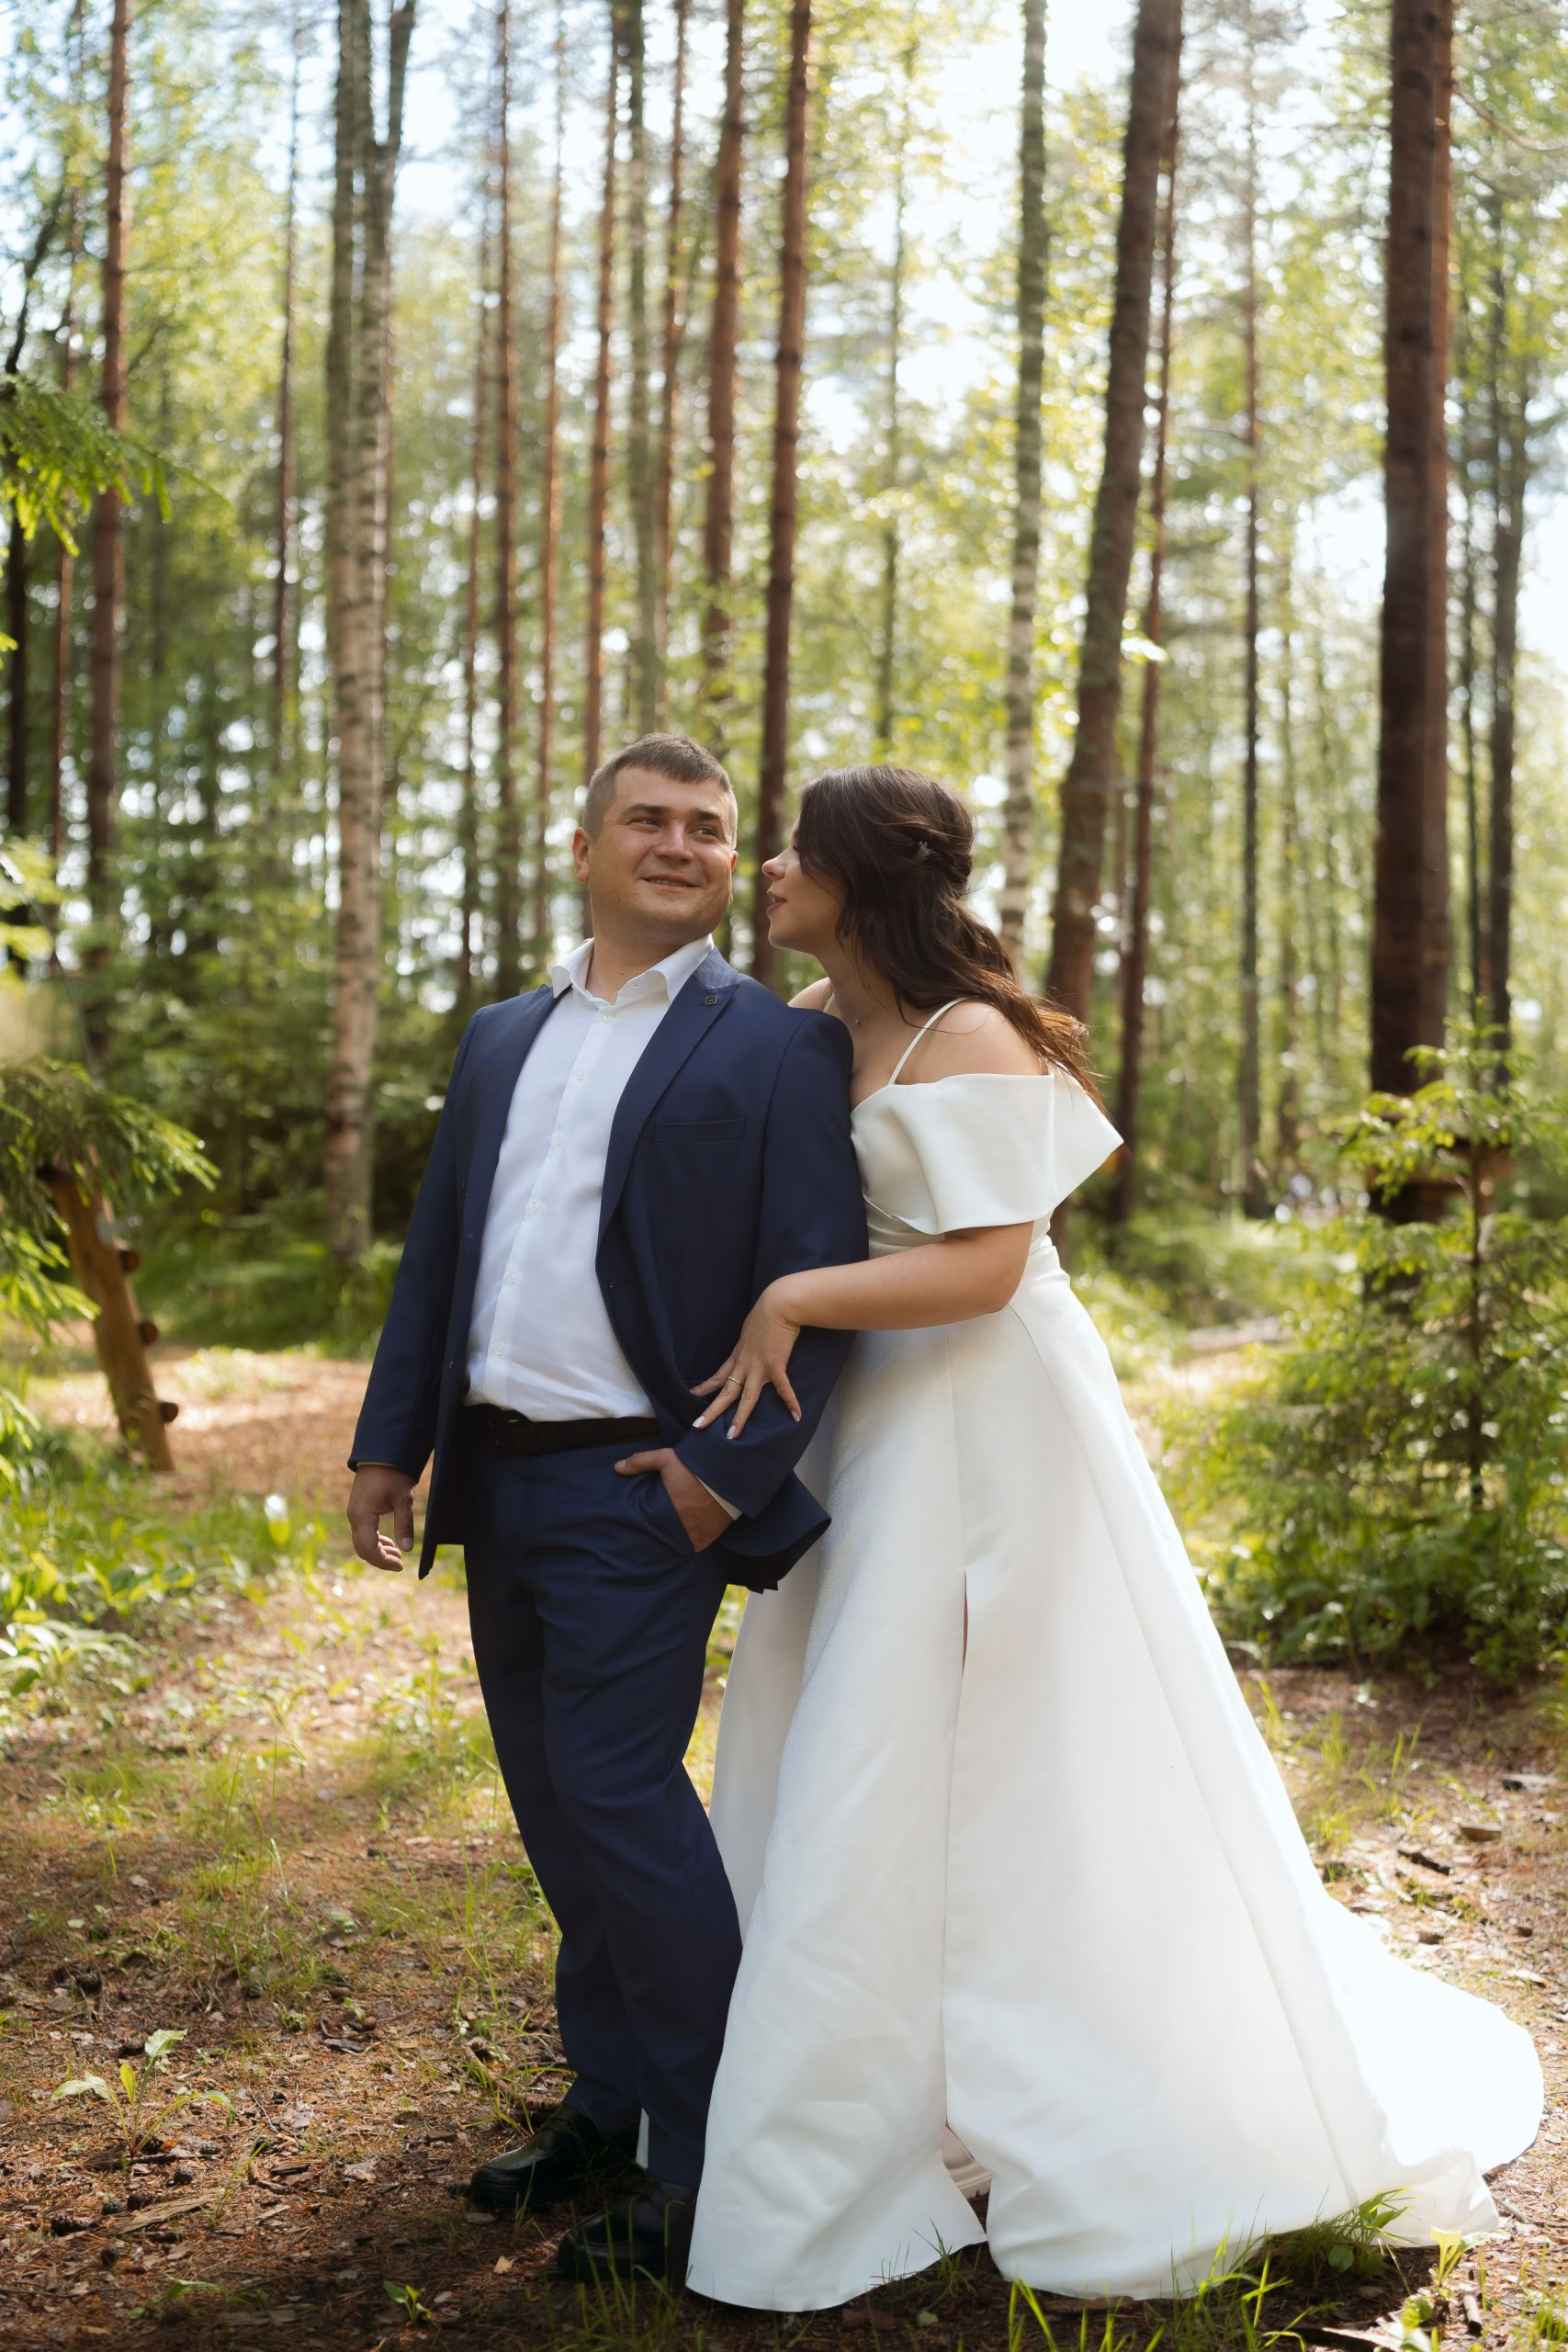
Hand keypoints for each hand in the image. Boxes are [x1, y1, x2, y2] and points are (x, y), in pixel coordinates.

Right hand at [347, 1464, 415, 1572]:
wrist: (381, 1452)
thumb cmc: (393, 1473)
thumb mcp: (403, 1499)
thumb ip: (404, 1524)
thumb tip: (407, 1548)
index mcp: (363, 1515)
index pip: (369, 1548)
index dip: (383, 1561)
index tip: (400, 1565)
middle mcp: (354, 1516)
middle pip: (362, 1549)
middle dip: (380, 1559)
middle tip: (400, 1562)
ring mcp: (354, 1513)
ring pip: (361, 1542)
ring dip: (378, 1550)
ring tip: (397, 1554)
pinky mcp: (358, 1510)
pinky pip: (362, 1532)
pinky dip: (374, 1541)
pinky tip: (389, 1542)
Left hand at [615, 1447, 730, 1552]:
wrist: (730, 1479)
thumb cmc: (696, 1469)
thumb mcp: (668, 1459)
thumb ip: (641, 1461)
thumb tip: (616, 1467)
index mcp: (664, 1510)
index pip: (644, 1525)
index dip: (640, 1524)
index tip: (638, 1522)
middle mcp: (677, 1528)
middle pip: (658, 1538)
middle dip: (655, 1534)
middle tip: (653, 1529)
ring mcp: (693, 1538)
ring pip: (675, 1545)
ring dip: (671, 1540)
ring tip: (667, 1534)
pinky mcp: (706, 1541)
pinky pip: (692, 1547)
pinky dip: (687, 1543)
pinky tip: (684, 1536)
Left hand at [691, 1281, 803, 1438]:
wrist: (778, 1306)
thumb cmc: (765, 1314)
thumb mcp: (750, 1331)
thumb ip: (749, 1343)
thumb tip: (751, 1345)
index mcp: (737, 1356)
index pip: (717, 1376)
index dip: (704, 1388)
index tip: (692, 1396)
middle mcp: (744, 1365)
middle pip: (725, 1392)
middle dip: (711, 1411)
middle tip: (698, 1426)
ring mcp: (759, 1368)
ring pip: (746, 1398)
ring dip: (739, 1417)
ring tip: (732, 1435)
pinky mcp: (776, 1366)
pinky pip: (783, 1389)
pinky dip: (791, 1403)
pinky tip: (796, 1416)